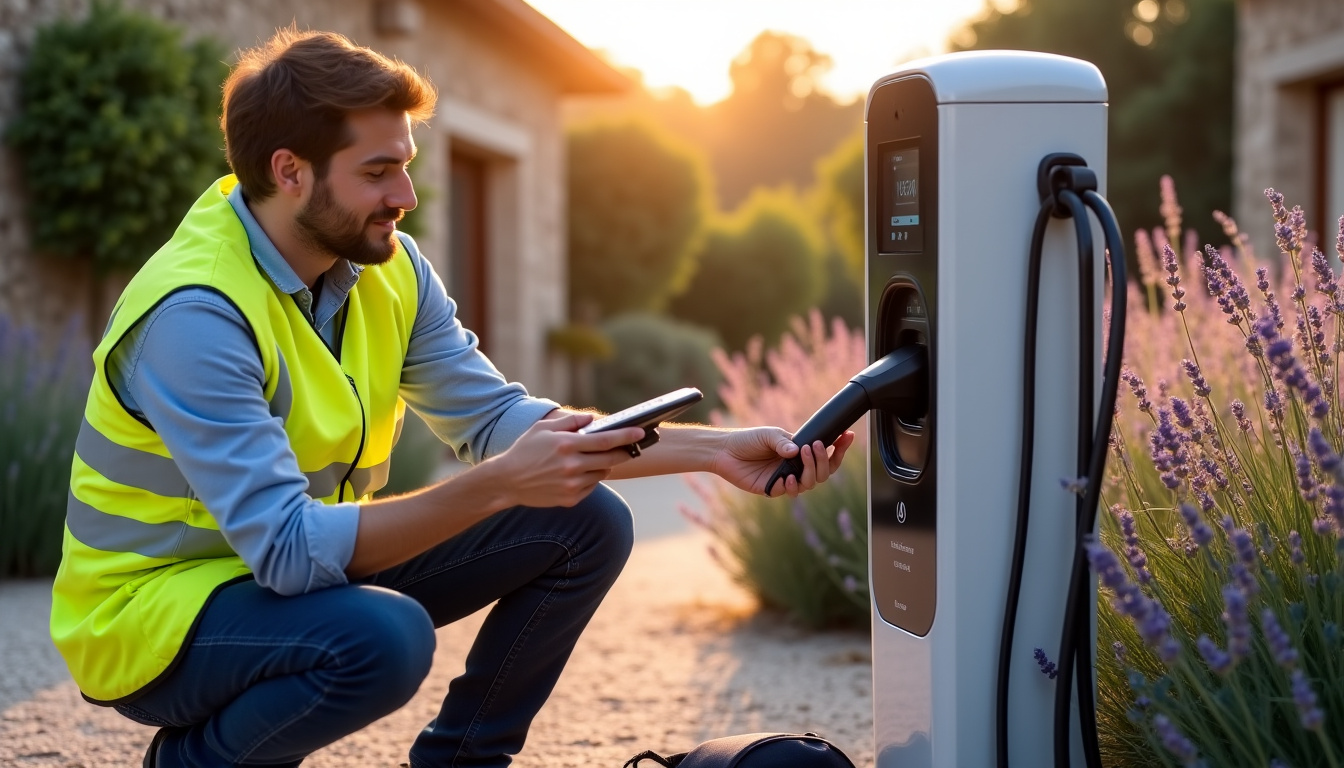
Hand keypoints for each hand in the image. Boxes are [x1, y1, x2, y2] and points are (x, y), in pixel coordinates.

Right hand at [487, 412, 645, 507]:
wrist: (507, 481)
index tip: (640, 433)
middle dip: (623, 452)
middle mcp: (572, 465)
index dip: (626, 436)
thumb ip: (570, 421)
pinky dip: (592, 478)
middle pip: (611, 459)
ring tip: (595, 459)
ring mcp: (572, 484)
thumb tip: (593, 419)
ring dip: (605, 466)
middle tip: (629, 448)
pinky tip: (581, 472)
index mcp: (567, 444)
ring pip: (602, 474)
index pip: (606, 440)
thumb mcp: (543, 428)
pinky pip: (591, 487)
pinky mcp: (570, 499)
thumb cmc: (525, 450)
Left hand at [710, 427, 855, 497]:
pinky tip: (785, 478)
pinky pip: (789, 492)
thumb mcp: (769, 435)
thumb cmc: (748, 440)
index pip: (826, 454)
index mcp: (799, 452)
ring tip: (800, 457)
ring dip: (809, 472)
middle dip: (823, 460)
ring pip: (810, 484)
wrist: (725, 451)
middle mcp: (796, 467)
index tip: (848, 436)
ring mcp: (785, 479)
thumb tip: (798, 451)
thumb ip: (784, 442)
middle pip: (823, 472)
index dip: (839, 448)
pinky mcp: (772, 489)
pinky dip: (790, 485)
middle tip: (813, 446)